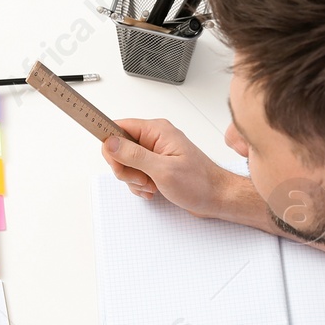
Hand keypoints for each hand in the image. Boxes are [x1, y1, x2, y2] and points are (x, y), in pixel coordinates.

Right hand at [101, 118, 240, 218]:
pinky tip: (154, 190)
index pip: (119, 127)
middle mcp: (154, 138)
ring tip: (152, 185)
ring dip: (134, 180)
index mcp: (156, 130)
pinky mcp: (156, 166)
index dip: (109, 141)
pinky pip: (135, 174)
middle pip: (119, 148)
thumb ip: (134, 155)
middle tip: (141, 178)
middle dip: (125, 169)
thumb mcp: (163, 170)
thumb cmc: (200, 183)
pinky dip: (140, 185)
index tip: (107, 154)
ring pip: (126, 164)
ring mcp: (155, 153)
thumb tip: (110, 143)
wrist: (217, 197)